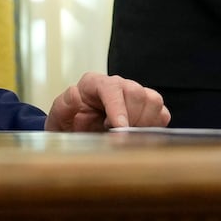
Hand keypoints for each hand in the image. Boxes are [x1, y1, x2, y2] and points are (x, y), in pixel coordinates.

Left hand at [45, 73, 169, 130]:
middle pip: (136, 92)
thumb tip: (74, 93)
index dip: (119, 107)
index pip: (112, 87)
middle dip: (131, 118)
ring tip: (126, 135)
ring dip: (143, 123)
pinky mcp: (148, 110)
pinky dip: (154, 127)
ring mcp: (134, 96)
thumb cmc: (68, 126)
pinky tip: (138, 136)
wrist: (77, 137)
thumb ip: (63, 106)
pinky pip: (162, 114)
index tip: (120, 128)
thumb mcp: (58, 118)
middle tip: (116, 135)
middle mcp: (117, 85)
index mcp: (93, 83)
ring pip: (153, 101)